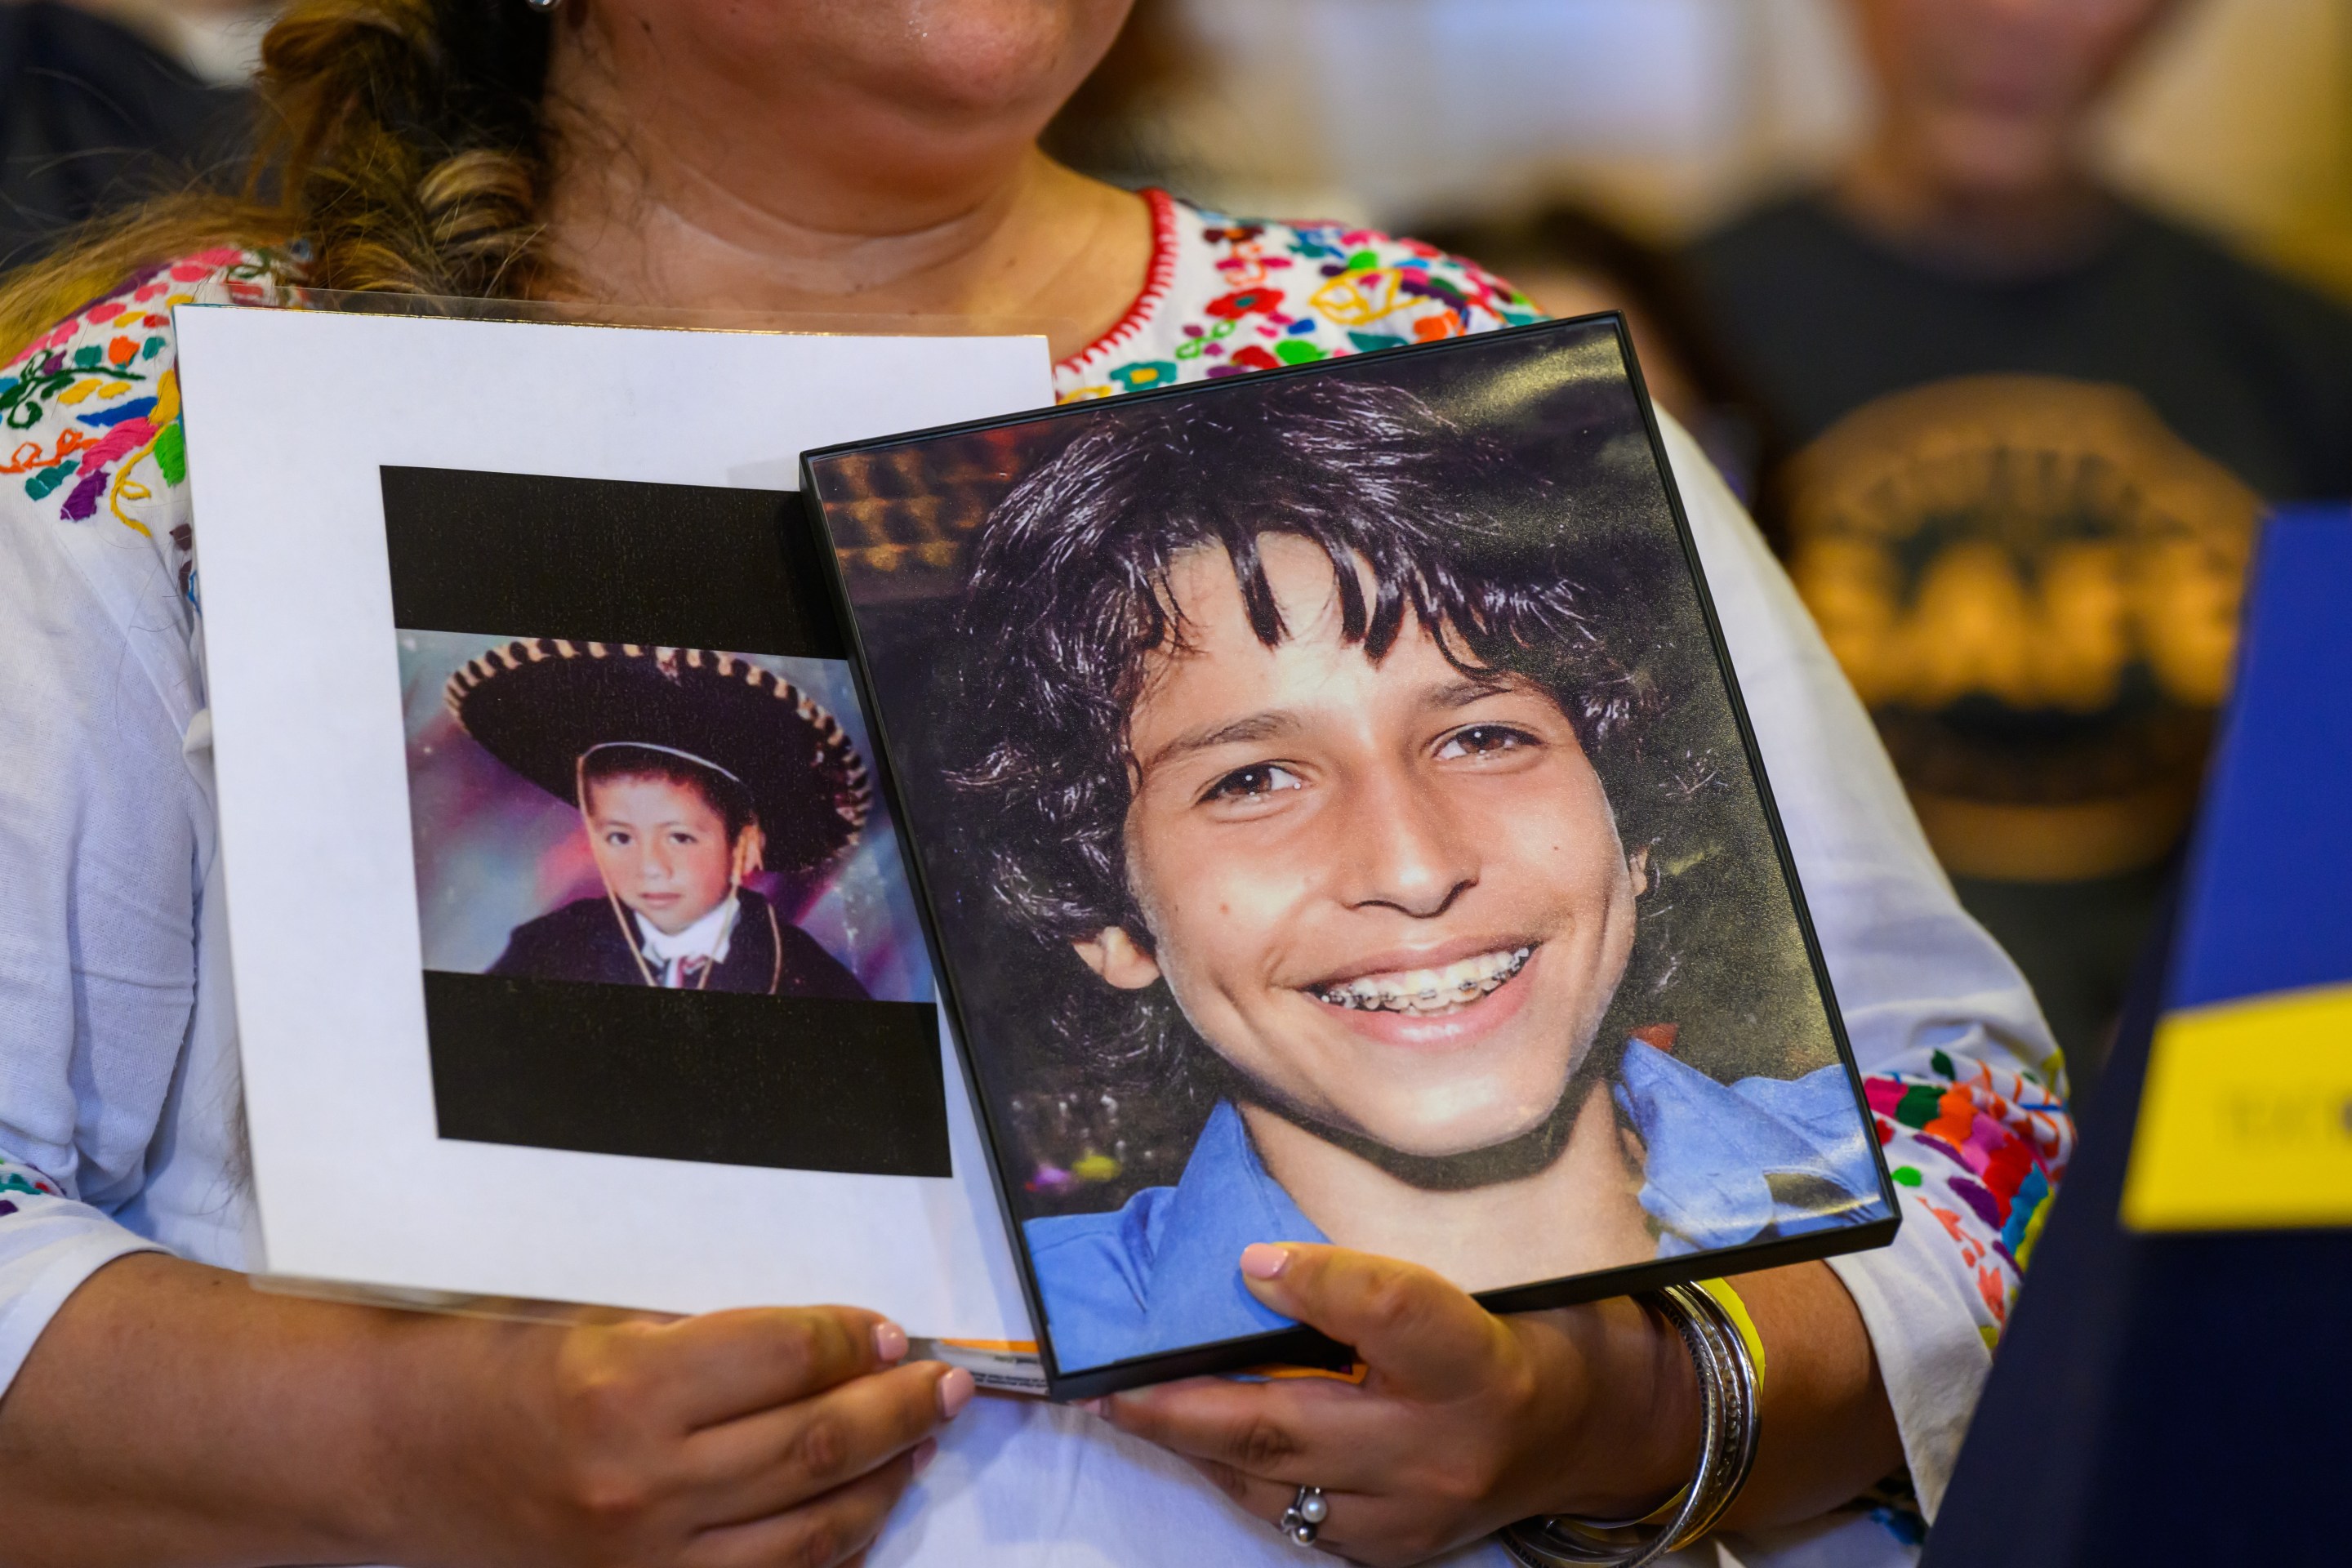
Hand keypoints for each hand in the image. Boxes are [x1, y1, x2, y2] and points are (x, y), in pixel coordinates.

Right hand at [384, 1303, 974, 1567]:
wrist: (396, 1461)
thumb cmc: (490, 1373)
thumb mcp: (597, 1323)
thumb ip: (709, 1340)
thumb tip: (831, 1345)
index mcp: (626, 1389)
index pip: (788, 1357)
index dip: (854, 1338)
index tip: (890, 1329)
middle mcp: (642, 1484)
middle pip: (814, 1443)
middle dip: (897, 1408)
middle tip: (944, 1384)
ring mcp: (645, 1561)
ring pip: (809, 1527)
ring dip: (881, 1481)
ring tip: (918, 1442)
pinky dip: (831, 1551)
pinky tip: (862, 1514)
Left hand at [1094, 1244, 1698, 1565]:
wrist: (1595, 1431)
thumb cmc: (1528, 1330)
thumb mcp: (1479, 1278)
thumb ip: (1382, 1278)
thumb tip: (1262, 1262)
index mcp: (1479, 1358)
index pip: (1390, 1312)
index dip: (1316, 1282)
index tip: (1249, 1259)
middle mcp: (1445, 1446)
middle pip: (1294, 1426)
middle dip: (1186, 1408)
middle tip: (1114, 1386)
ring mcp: (1419, 1512)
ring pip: (1278, 1486)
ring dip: (1198, 1446)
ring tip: (1134, 1410)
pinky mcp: (1400, 1549)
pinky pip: (1298, 1517)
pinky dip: (1245, 1478)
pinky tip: (1207, 1444)